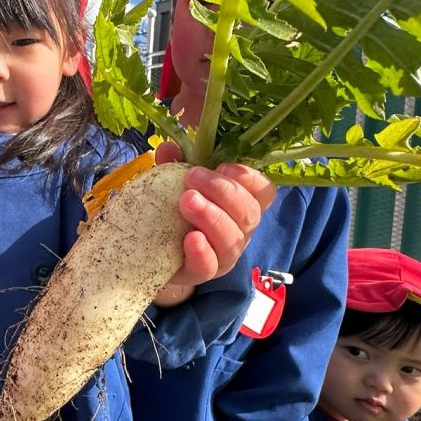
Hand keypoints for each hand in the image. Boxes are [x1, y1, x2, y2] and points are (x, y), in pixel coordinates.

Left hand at [153, 147, 275, 300]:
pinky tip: (190, 238)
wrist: (155, 252)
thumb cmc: (176, 211)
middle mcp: (240, 230)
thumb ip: (175, 165)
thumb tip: (168, 147)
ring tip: (187, 201)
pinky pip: (209, 266)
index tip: (224, 166)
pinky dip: (202, 252)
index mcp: (241, 205)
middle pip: (249, 213)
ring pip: (232, 239)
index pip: (264, 192)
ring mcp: (224, 255)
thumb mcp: (176, 183)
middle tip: (192, 177)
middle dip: (223, 192)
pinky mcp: (202, 273)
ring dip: (212, 217)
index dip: (251, 179)